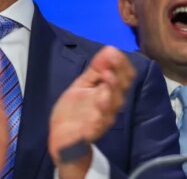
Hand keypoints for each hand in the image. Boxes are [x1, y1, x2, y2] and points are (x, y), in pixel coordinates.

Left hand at [48, 46, 135, 178]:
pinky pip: (101, 121)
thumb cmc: (74, 110)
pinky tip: (101, 99)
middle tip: (112, 60)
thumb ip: (95, 70)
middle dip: (118, 72)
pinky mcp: (94, 129)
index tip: (113, 51)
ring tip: (108, 76)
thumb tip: (110, 48)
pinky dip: (102, 110)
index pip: (124, 74)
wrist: (62, 137)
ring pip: (115, 102)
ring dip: (112, 88)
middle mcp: (111, 103)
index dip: (121, 63)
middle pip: (123, 86)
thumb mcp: (82, 85)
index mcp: (110, 91)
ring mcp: (104, 117)